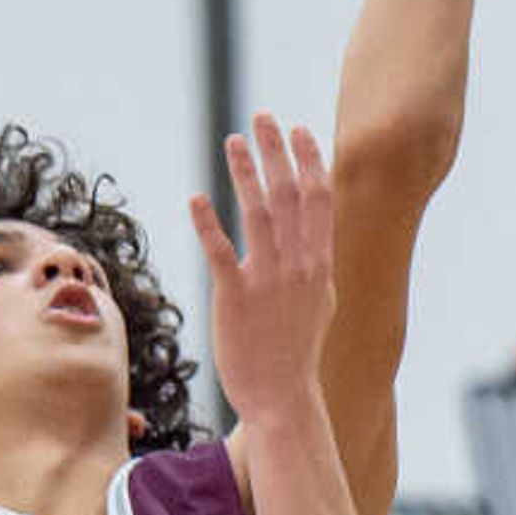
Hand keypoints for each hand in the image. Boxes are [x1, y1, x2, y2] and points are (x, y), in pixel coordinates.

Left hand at [189, 115, 336, 425]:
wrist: (283, 397)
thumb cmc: (297, 352)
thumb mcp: (320, 303)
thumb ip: (316, 266)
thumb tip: (317, 242)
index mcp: (319, 263)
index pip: (319, 200)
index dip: (309, 160)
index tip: (298, 128)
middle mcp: (298, 265)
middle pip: (289, 195)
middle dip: (276, 151)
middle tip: (262, 117)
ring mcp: (268, 280)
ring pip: (258, 214)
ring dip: (245, 173)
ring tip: (232, 141)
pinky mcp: (236, 298)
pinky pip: (220, 253)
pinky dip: (207, 223)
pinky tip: (195, 198)